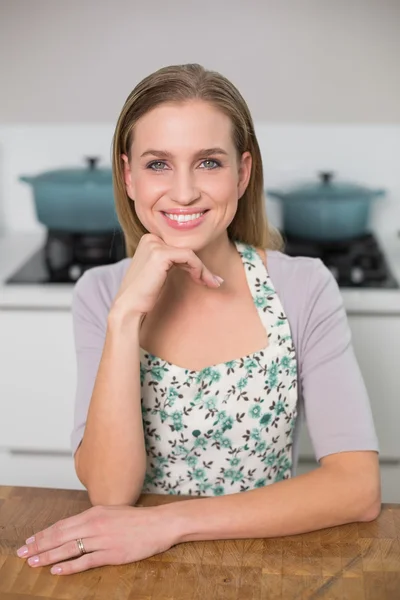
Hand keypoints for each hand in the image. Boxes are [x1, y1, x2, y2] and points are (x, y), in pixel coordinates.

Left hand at [16, 504, 175, 574]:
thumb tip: (74, 528)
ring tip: (33, 562)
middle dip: (39, 545)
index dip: (44, 533)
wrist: (159, 523)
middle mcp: (95, 524)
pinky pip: (86, 560)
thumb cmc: (136, 519)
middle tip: (22, 553)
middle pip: (61, 535)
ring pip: (69, 548)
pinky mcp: (112, 553)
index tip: (29, 540)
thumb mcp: (111, 512)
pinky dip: (70, 565)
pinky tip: (57, 569)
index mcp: (94, 512)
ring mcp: (103, 539)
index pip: (62, 524)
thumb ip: (92, 520)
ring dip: (48, 555)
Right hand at [110, 233, 222, 318]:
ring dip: (204, 270)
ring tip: (213, 283)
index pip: (178, 248)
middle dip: (202, 267)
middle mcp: (150, 238)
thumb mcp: (159, 272)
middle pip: (185, 249)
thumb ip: (171, 262)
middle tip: (215, 282)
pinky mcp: (160, 254)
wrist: (129, 306)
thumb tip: (194, 263)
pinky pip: (189, 257)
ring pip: (190, 253)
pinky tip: (203, 281)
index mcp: (149, 240)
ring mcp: (154, 245)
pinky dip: (199, 269)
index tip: (207, 278)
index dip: (194, 263)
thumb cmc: (144, 293)